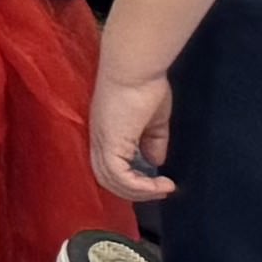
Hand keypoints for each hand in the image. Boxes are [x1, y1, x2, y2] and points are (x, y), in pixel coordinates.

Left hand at [91, 60, 175, 203]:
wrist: (136, 68)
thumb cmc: (145, 85)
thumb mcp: (153, 121)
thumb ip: (152, 141)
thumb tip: (154, 163)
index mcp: (104, 131)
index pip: (107, 166)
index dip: (128, 179)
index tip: (154, 182)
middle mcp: (97, 138)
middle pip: (106, 178)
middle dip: (134, 191)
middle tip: (160, 190)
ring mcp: (100, 141)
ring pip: (111, 181)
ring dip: (140, 192)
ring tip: (164, 189)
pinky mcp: (109, 143)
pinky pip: (120, 176)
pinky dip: (140, 187)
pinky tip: (162, 184)